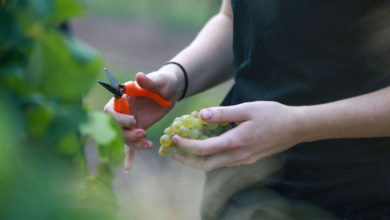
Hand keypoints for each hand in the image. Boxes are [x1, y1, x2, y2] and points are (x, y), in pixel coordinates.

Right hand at [104, 66, 182, 171]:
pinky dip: (129, 155)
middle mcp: (123, 111)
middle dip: (126, 133)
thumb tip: (138, 76)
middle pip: (115, 127)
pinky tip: (128, 168)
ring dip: (133, 143)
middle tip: (142, 133)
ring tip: (148, 143)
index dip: (119, 118)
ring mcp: (130, 121)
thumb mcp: (159, 80)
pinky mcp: (138, 129)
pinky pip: (131, 144)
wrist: (172, 90)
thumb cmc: (164, 82)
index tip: (133, 120)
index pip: (112, 110)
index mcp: (122, 97)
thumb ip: (149, 81)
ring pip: (124, 137)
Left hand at [171, 101, 303, 170]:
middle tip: (173, 152)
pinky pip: (224, 162)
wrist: (296, 128)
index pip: (204, 149)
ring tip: (186, 150)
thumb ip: (223, 113)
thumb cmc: (273, 115)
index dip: (186, 145)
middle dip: (187, 160)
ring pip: (215, 165)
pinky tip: (208, 146)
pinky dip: (211, 157)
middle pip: (206, 165)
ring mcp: (244, 160)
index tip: (175, 138)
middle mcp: (238, 156)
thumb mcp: (247, 109)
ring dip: (198, 160)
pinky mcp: (248, 159)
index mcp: (236, 142)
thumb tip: (201, 115)